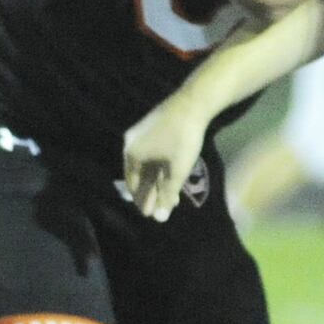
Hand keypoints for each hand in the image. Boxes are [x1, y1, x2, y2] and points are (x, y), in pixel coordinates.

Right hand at [122, 101, 208, 222]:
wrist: (192, 104)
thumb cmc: (182, 139)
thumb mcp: (176, 171)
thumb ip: (167, 194)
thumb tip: (160, 219)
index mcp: (131, 154)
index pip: (132, 184)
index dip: (142, 200)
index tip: (150, 214)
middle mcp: (131, 143)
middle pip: (139, 174)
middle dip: (150, 193)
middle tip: (157, 210)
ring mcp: (141, 134)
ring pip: (148, 164)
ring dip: (157, 181)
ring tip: (169, 197)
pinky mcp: (152, 127)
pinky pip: (152, 153)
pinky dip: (161, 167)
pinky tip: (171, 176)